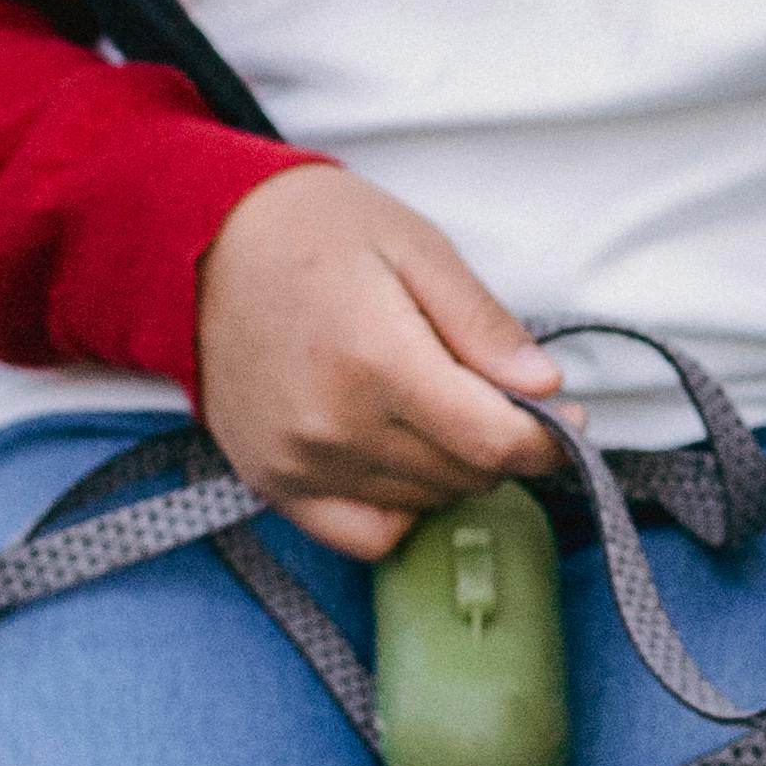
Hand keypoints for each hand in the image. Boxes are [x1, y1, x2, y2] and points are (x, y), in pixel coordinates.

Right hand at [196, 166, 563, 559]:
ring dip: (453, 468)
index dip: (547, 440)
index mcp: (378, 360)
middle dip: (502, 444)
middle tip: (497, 396)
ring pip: (424, 503)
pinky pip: (365, 534)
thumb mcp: (417, 247)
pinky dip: (401, 507)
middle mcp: (335, 426)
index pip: (494, 442)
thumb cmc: (315, 231)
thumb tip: (545, 387)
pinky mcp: (272, 482)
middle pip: (464, 476)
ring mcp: (299, 463)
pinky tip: (401, 456)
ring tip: (438, 407)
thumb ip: (483, 325)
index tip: (565, 418)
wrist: (200, 245)